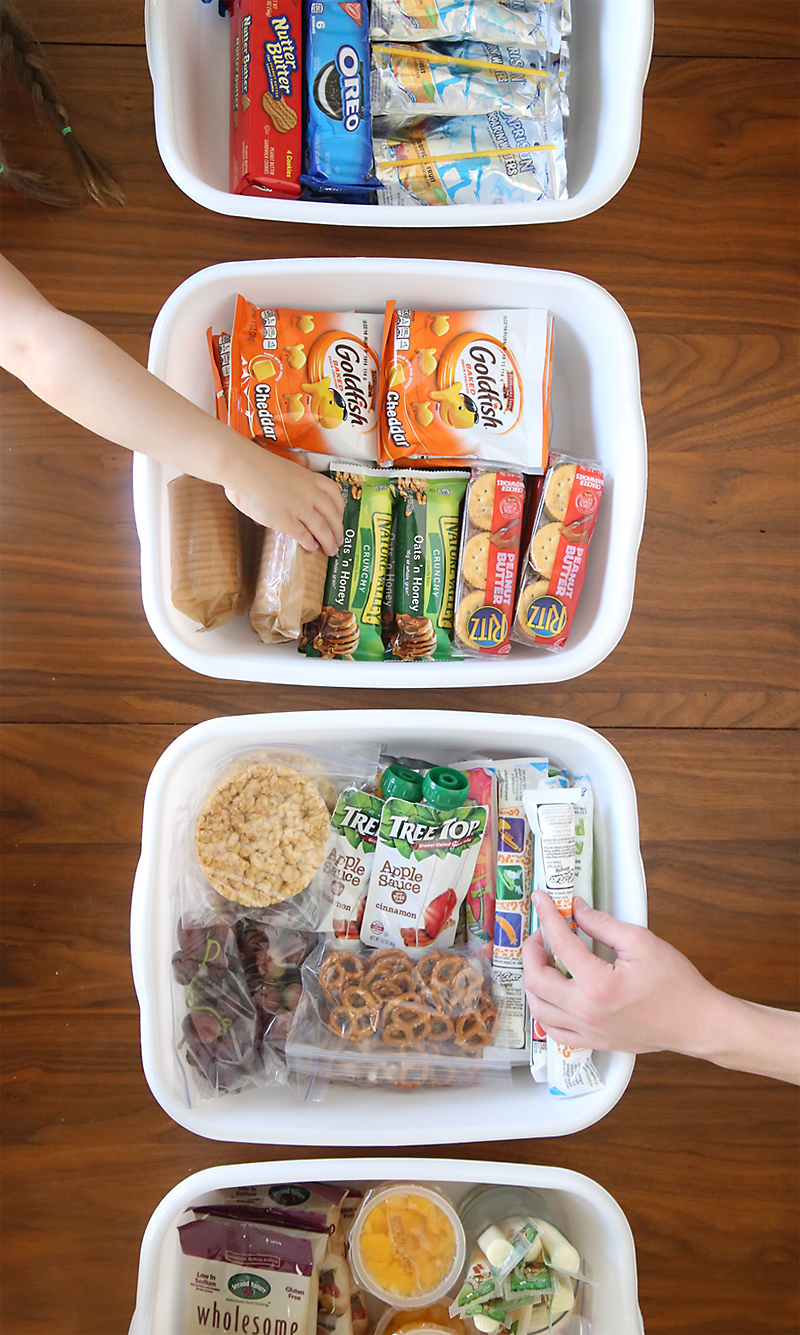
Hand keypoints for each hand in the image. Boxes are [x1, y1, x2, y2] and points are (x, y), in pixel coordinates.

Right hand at [224, 445, 343, 555]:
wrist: (242, 466)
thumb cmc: (253, 464)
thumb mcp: (281, 470)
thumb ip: (287, 484)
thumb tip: (281, 496)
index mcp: (308, 477)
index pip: (334, 492)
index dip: (340, 507)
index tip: (341, 514)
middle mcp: (309, 492)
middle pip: (333, 514)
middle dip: (338, 530)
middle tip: (340, 539)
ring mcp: (299, 507)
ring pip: (322, 528)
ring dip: (329, 541)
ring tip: (331, 550)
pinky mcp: (286, 520)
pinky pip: (303, 535)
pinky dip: (310, 543)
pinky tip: (312, 548)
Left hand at [523, 891, 718, 1055]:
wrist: (696, 1022)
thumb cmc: (676, 984)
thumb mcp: (641, 942)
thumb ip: (602, 924)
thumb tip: (577, 910)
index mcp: (598, 985)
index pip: (560, 944)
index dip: (547, 916)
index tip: (542, 900)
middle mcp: (586, 1012)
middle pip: (536, 980)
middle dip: (531, 951)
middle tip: (542, 934)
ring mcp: (588, 1031)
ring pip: (539, 1008)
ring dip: (534, 980)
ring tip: (545, 961)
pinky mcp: (594, 1042)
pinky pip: (554, 1030)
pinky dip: (545, 1009)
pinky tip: (553, 992)